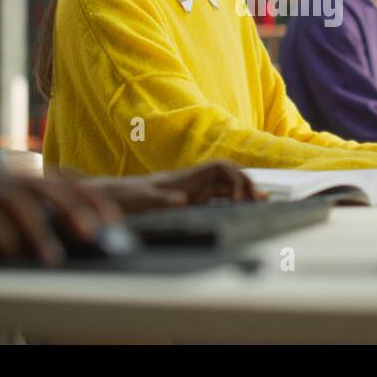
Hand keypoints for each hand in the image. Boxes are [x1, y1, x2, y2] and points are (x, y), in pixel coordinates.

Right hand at [0, 176, 121, 265]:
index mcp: (17, 179)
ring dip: (39, 230)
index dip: (92, 197)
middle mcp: (2, 178)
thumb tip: (74, 240)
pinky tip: (13, 255)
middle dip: (75, 209)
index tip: (114, 221)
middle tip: (95, 234)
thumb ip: (31, 222)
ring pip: (18, 202)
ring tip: (53, 258)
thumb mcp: (0, 221)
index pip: (64, 179)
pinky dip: (2, 236)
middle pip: (47, 185)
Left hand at [86, 160, 263, 213]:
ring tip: (260, 203)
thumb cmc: (128, 196)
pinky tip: (243, 208)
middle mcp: (193, 181)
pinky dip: (233, 200)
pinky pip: (218, 197)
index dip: (236, 180)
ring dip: (243, 192)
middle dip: (247, 185)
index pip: (221, 168)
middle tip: (260, 201)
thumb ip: (163, 199)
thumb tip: (182, 200)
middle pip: (230, 175)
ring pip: (226, 186)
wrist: (115, 198)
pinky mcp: (191, 199)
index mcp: (186, 178)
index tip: (240, 199)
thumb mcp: (144, 200)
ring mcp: (194, 189)